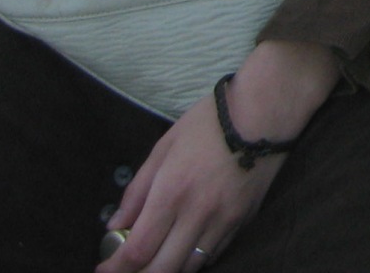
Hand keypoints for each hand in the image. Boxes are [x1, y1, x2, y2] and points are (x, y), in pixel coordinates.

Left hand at [99, 41, 336, 271]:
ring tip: (154, 260)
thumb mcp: (164, 147)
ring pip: (190, 267)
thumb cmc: (210, 122)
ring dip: (167, 269)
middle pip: (162, 270)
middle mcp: (197, 214)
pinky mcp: (243, 222)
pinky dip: (193, 259)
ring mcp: (224, 222)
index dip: (115, 268)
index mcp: (171, 193)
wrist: (266, 113)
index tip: (103, 269)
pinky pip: (213, 254)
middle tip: (127, 271)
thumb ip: (137, 190)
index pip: (137, 250)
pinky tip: (183, 249)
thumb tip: (116, 226)